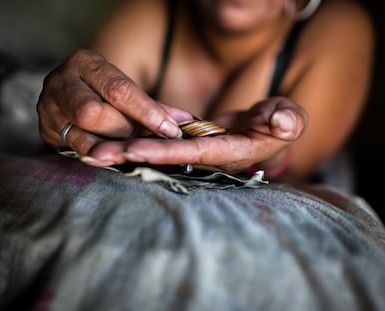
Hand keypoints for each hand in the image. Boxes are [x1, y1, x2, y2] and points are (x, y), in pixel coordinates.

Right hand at [36, 49, 191, 154]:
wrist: (70, 92)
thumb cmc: (106, 91)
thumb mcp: (126, 89)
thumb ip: (154, 106)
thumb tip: (187, 121)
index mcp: (85, 63)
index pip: (118, 89)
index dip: (146, 112)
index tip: (170, 130)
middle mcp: (60, 82)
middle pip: (93, 113)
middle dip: (123, 129)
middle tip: (140, 136)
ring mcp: (48, 109)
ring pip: (82, 137)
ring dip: (112, 148)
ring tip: (131, 151)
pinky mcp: (46, 131)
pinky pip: (75, 151)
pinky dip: (99, 156)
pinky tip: (114, 158)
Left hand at [81, 97, 306, 171]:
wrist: (269, 128)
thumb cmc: (281, 122)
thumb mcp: (290, 117)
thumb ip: (288, 119)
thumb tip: (282, 123)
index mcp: (233, 151)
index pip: (196, 153)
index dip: (166, 151)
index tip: (134, 149)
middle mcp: (211, 157)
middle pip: (169, 157)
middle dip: (136, 156)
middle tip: (98, 155)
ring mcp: (199, 151)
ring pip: (160, 152)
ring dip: (129, 152)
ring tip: (93, 150)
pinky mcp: (192, 144)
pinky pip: (162, 144)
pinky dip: (139, 142)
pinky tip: (114, 140)